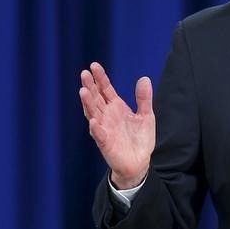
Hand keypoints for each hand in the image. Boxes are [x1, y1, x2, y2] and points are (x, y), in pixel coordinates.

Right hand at [79, 62, 155, 188]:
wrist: (139, 162)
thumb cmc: (140, 139)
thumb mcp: (146, 116)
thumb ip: (144, 98)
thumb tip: (144, 78)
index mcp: (116, 107)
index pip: (105, 90)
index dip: (100, 78)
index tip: (94, 65)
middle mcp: (107, 116)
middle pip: (96, 98)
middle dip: (90, 86)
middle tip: (84, 73)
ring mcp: (104, 129)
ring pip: (93, 113)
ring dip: (88, 103)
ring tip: (83, 91)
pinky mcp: (106, 143)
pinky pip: (99, 135)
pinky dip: (96, 128)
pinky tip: (93, 121)